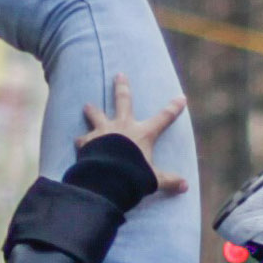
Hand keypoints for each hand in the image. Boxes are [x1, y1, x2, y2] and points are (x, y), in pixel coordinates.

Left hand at [79, 74, 188, 195]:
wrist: (108, 176)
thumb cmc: (133, 174)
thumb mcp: (154, 179)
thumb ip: (169, 181)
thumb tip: (185, 187)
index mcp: (143, 133)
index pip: (163, 118)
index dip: (174, 108)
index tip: (181, 98)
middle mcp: (123, 126)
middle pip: (124, 101)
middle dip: (122, 87)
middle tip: (119, 75)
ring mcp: (103, 131)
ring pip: (96, 115)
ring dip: (92, 110)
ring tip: (87, 106)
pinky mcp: (88, 141)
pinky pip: (82, 140)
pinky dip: (80, 142)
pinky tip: (77, 143)